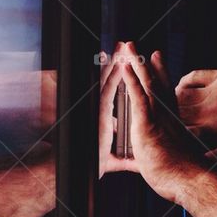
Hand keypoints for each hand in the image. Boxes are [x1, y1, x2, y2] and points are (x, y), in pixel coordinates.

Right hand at [98, 44, 137, 176]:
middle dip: (120, 65)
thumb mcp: (114, 159)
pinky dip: (111, 74)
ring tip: (121, 46)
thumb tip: (135, 161)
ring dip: (115, 63)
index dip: (120, 78)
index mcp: (105, 118)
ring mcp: (98, 109)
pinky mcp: (98, 111)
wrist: (81, 170)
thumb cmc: (92, 165)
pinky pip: (106, 89)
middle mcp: (101, 110)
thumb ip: (126, 159)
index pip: (115, 94)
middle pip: (113, 83)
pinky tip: (115, 61)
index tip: (126, 65)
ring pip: (108, 81)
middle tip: (125, 47)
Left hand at [118, 44, 203, 203]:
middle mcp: (167, 116)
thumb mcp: (171, 166)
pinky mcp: (149, 122)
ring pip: (147, 84)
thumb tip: (165, 168)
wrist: (192, 183)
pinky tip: (125, 66)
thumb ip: (166, 161)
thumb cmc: (184, 179)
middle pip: (156, 83)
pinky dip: (131, 80)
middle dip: (146, 63)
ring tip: (128, 47)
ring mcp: (159, 117)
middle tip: (138, 47)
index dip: (160, 76)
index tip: (156, 60)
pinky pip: (139, 96)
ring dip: (136, 64)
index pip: (164, 94)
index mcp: (172, 124)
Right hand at [175, 70, 216, 151]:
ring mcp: (215, 91)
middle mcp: (210, 109)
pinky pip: (194, 76)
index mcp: (214, 128)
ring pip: (182, 93)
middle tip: (163, 116)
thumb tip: (201, 159)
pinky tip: (183, 85)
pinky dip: (185, 80)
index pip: (181, 129)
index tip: (168, 133)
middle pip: (177, 110)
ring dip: (174, 97)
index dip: (172, 131)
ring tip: (171, 102)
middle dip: (168, 114)